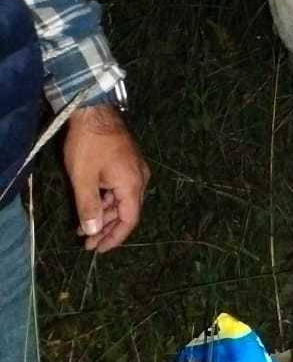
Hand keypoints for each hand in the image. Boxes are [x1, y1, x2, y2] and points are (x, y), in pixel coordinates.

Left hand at [61, 103, 149, 251]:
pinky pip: (121, 189)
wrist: (95, 112)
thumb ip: (89, 206)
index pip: (129, 220)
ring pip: (123, 200)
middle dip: (107, 229)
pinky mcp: (128, 163)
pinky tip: (92, 205)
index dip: (114, 237)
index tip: (97, 249)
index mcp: (132, 185)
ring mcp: (136, 170)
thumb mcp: (83, 178)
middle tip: (87, 243)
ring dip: (105, 215)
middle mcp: (140, 179)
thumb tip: (93, 231)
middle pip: (127, 212)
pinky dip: (107, 200)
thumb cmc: (89, 145)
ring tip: (84, 227)